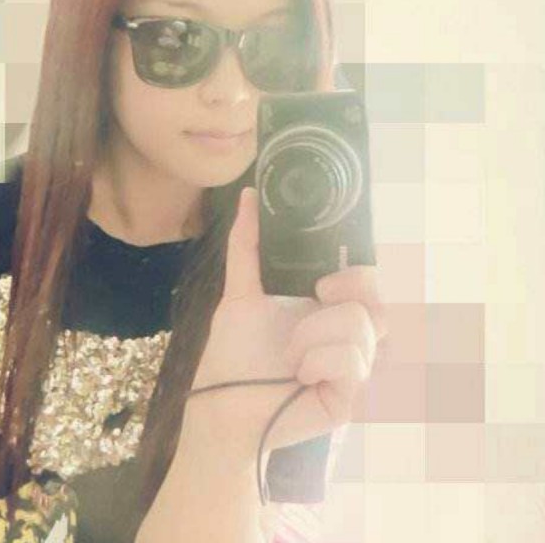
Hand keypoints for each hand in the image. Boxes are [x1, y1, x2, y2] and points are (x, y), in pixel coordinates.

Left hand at [184, 186, 387, 463]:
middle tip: (315, 299)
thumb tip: (248, 195)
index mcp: (324, 309)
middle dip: (347, 293)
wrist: (221, 406)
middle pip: (379, 301)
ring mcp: (352, 367)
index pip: (367, 281)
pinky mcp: (351, 396)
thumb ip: (246, 245)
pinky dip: (318, 361)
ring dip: (314, 334)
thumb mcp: (239, 293)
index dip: (358, 274)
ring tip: (289, 354)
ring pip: (364, 327)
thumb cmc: (232, 354)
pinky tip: (299, 375)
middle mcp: (344, 335)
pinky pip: (354, 362)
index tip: (322, 282)